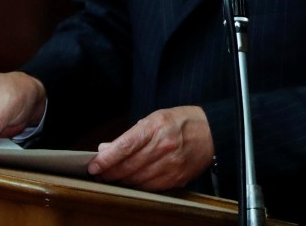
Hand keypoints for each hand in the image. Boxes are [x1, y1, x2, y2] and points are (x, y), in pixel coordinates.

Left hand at [87, 105, 214, 190]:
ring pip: (138, 179)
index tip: (94, 165)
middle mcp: (163, 147)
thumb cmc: (181, 122)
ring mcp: (171, 164)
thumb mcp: (154, 118)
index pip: (125, 146)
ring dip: (121, 181)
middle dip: (110, 172)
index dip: (106, 159)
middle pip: (129, 165)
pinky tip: (130, 182)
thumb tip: (106, 148)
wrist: (212, 132)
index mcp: (155, 127)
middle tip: (98, 174)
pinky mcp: (177, 178)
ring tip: (111, 178)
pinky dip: (138, 186)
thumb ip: (130, 135)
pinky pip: (151, 187)